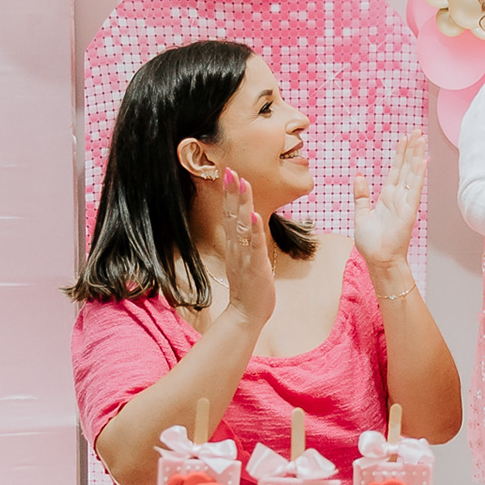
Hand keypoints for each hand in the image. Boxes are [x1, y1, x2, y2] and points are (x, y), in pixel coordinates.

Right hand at [219, 170, 274, 327]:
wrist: (245, 316)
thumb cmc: (249, 289)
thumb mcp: (245, 261)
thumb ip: (244, 244)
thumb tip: (247, 228)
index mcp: (235, 246)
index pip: (230, 215)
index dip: (230, 194)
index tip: (229, 174)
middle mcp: (236, 248)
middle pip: (232, 215)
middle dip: (233, 191)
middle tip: (231, 169)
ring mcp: (244, 257)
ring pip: (242, 225)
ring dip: (242, 203)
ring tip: (243, 183)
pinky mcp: (255, 267)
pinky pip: (254, 245)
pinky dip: (254, 230)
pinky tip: (253, 215)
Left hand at [354, 131, 425, 267]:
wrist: (378, 260)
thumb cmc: (371, 243)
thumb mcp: (361, 214)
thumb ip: (361, 195)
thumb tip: (359, 175)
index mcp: (387, 197)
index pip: (396, 171)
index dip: (400, 154)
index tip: (405, 138)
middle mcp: (398, 197)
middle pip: (406, 167)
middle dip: (411, 149)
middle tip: (417, 131)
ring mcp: (405, 203)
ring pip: (412, 174)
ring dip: (417, 156)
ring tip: (421, 138)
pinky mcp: (409, 211)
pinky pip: (415, 189)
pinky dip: (419, 175)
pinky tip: (423, 161)